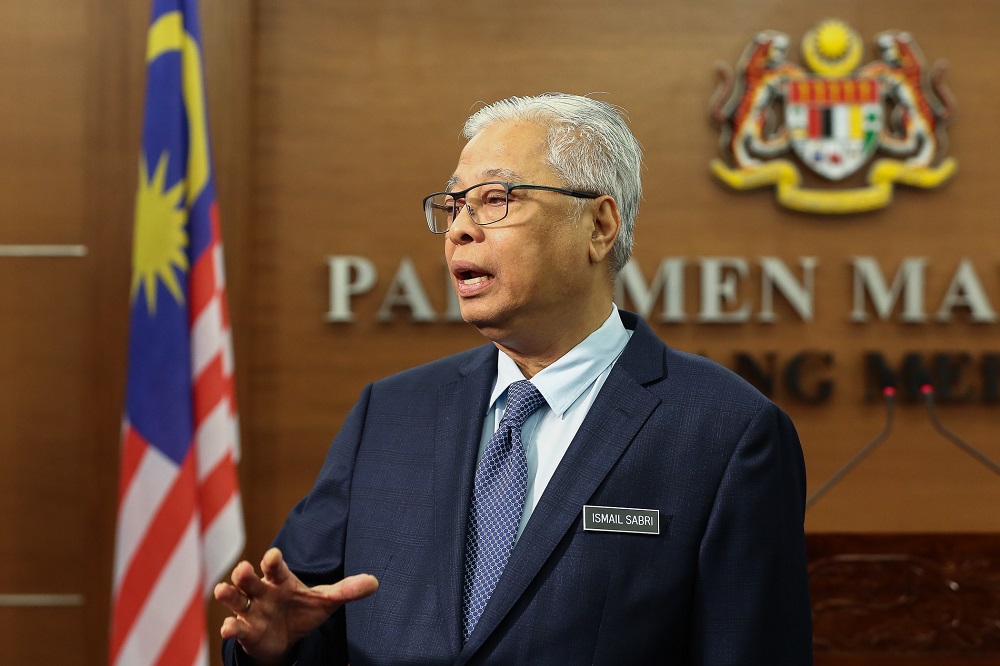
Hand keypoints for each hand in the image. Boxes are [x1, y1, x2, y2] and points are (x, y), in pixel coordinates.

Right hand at [215, 547, 378, 664]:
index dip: (273, 560)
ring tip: (222, 591)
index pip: (275, 566)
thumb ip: (347, 591)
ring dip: (228, 595)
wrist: (287, 637)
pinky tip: (229, 629)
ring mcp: (251, 610)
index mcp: (281, 580)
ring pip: (236, 600)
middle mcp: (262, 591)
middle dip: (244, 574)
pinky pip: (235, 628)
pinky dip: (231, 629)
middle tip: (243, 570)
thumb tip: (375, 582)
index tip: (273, 555)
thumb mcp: (325, 601)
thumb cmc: (303, 610)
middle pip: (250, 579)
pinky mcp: (246, 630)